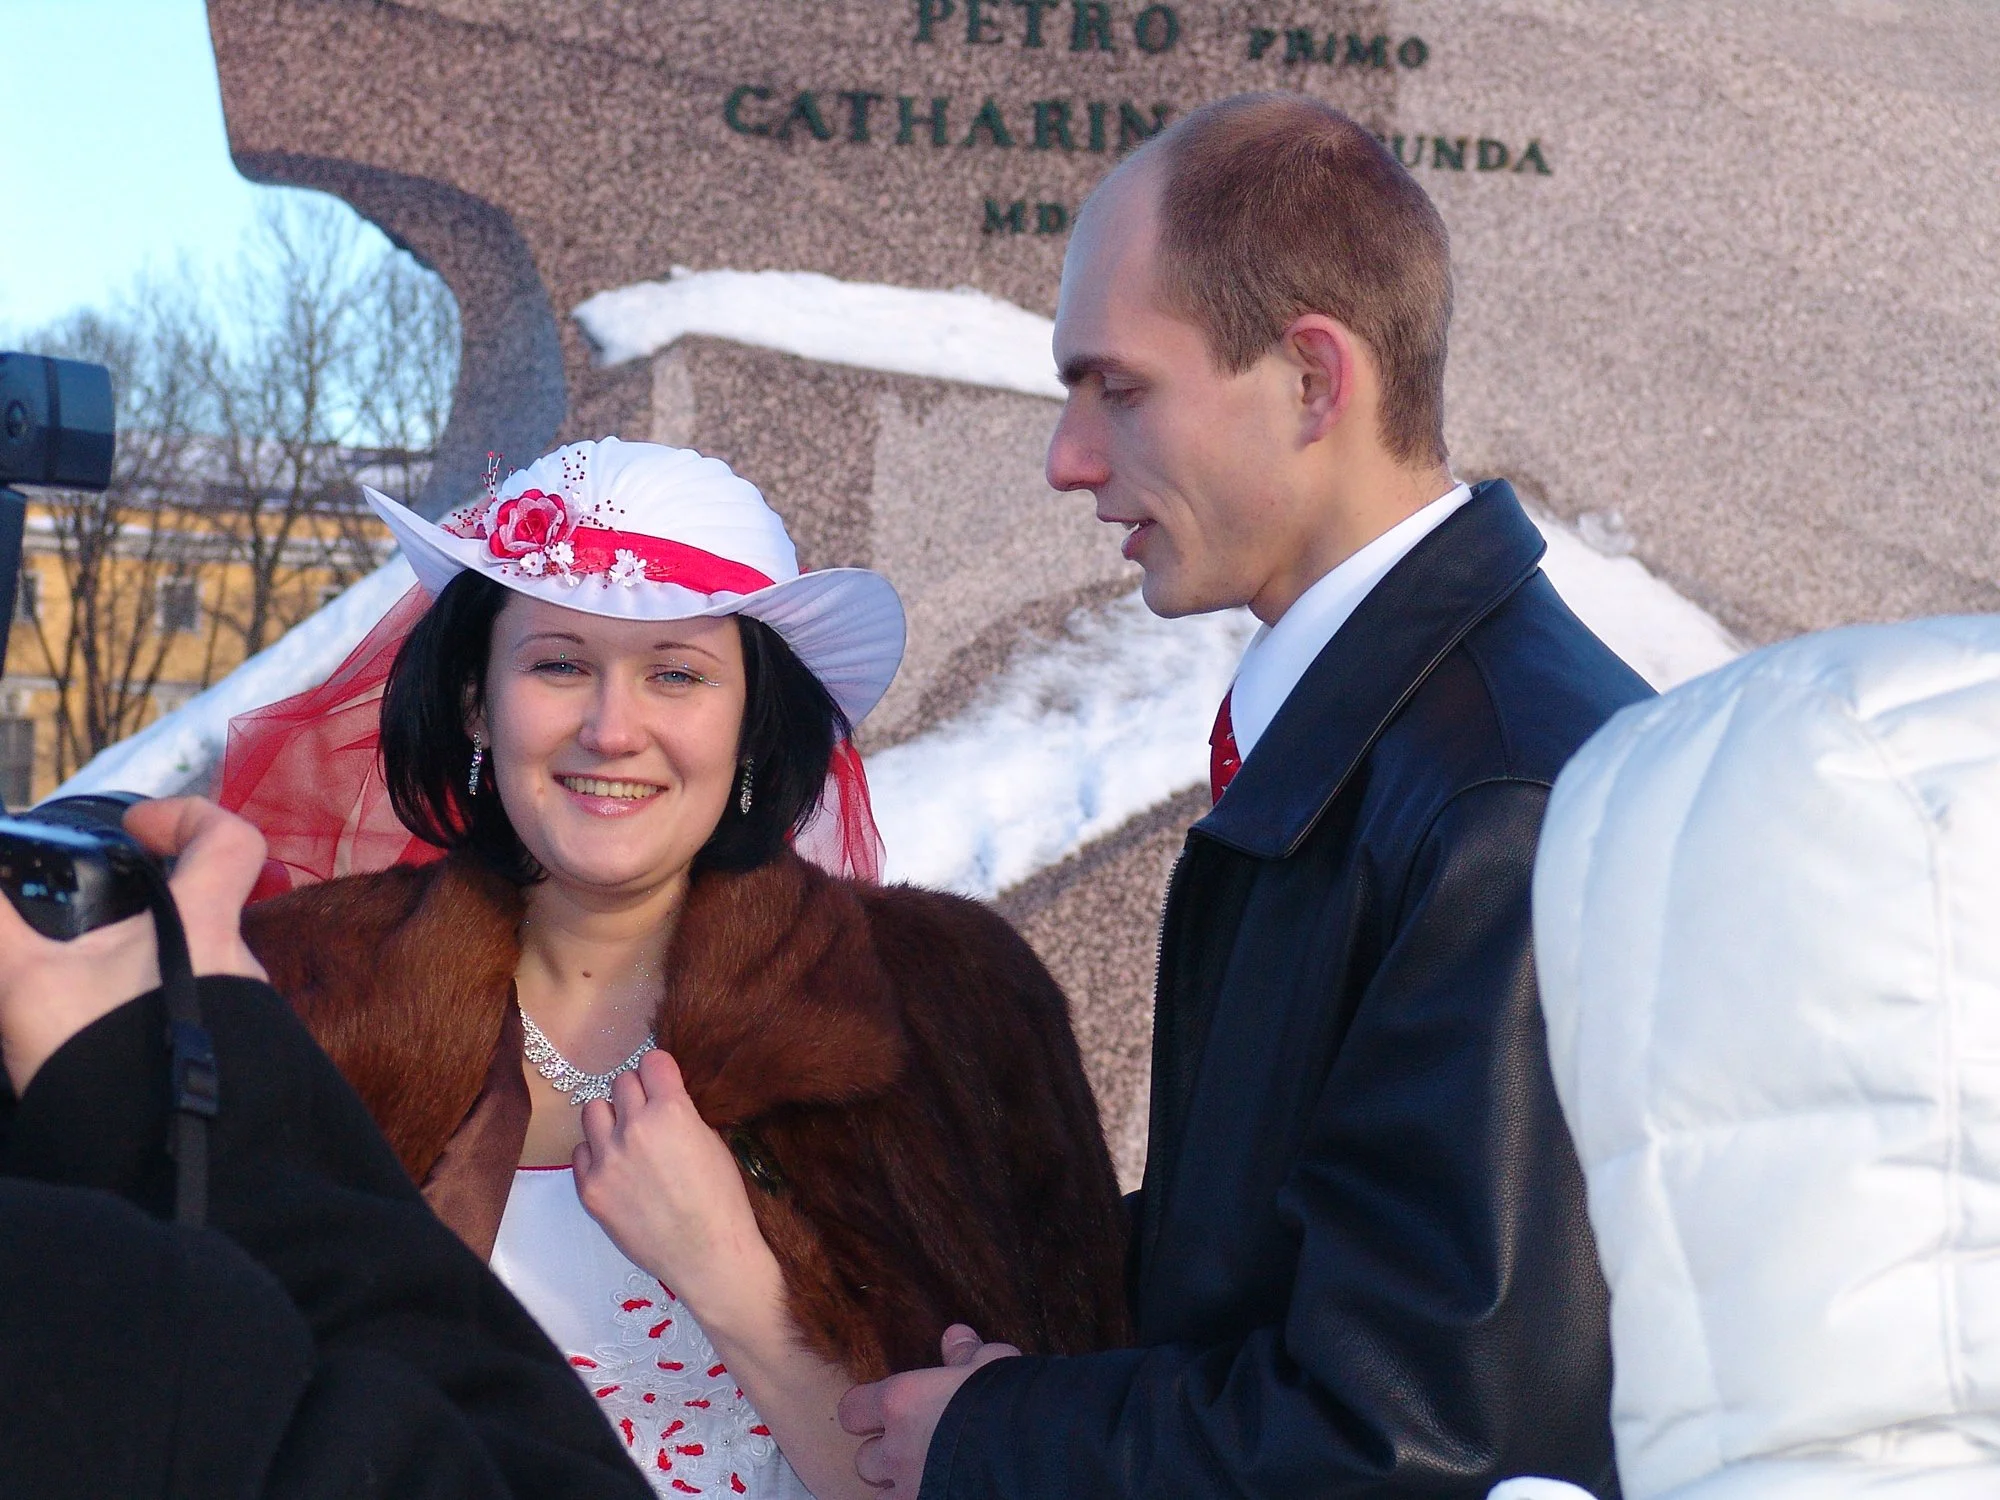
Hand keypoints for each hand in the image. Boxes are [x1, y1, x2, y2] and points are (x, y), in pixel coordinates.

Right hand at [0, 796, 267, 1095]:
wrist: (165, 1168)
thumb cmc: (105, 1059)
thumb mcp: (25, 983)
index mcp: (205, 925)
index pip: (233, 840)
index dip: (190, 816)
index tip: (137, 828)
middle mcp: (240, 964)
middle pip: (205, 911)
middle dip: (145, 914)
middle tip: (83, 931)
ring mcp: (249, 1018)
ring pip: (198, 973)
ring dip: (144, 975)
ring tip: (82, 997)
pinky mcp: (245, 1065)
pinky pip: (205, 1021)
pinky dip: (157, 1017)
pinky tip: (111, 1041)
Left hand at [573, 1049, 780, 1333]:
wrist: (706, 1254)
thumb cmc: (721, 1201)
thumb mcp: (713, 1143)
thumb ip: (684, 1113)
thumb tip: (664, 1097)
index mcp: (672, 1111)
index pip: (652, 1061)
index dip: (660, 1071)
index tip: (663, 1081)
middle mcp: (634, 1128)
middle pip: (621, 1083)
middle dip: (637, 1094)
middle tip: (648, 1114)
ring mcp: (607, 1160)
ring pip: (593, 1110)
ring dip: (611, 1118)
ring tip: (626, 1138)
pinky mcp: (590, 1189)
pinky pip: (580, 1152)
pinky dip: (596, 1154)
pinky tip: (617, 1168)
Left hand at [838, 1325, 1019, 1491]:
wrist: (1034, 1452)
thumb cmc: (1008, 1401)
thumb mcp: (990, 1365)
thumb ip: (965, 1354)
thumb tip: (954, 1338)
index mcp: (901, 1402)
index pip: (852, 1410)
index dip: (866, 1412)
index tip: (884, 1413)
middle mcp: (897, 1449)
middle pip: (865, 1459)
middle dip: (885, 1456)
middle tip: (914, 1449)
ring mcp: (910, 1489)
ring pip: (883, 1495)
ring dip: (900, 1486)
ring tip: (928, 1475)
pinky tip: (946, 1491)